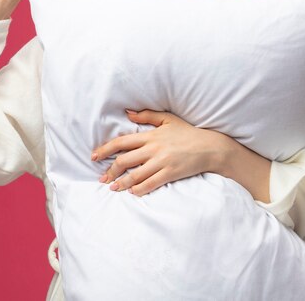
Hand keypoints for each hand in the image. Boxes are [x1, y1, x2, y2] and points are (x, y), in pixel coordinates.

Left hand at [91, 109, 223, 196]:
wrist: (209, 147)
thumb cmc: (188, 133)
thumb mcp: (168, 119)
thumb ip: (147, 115)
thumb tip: (128, 112)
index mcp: (151, 135)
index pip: (122, 142)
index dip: (105, 149)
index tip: (94, 156)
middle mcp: (154, 149)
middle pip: (125, 161)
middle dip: (110, 170)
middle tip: (102, 178)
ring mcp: (162, 162)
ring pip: (135, 175)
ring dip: (121, 183)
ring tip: (112, 188)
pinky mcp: (170, 173)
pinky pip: (150, 183)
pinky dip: (139, 189)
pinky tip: (132, 192)